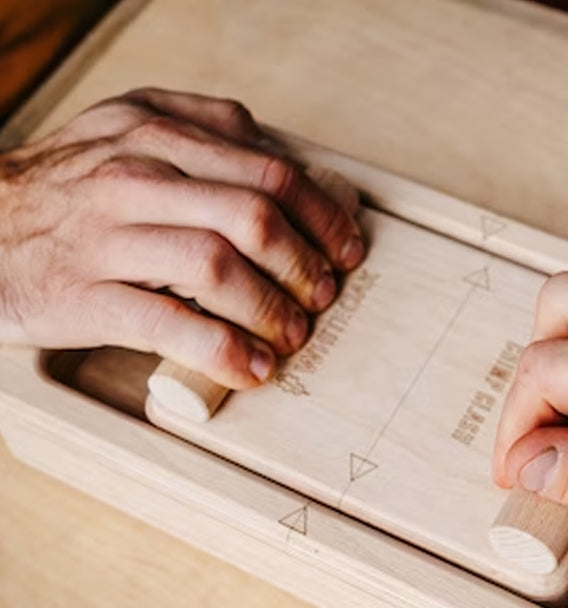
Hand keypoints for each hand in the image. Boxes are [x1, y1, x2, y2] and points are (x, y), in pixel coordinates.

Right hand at [0, 88, 364, 387]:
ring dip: (272, 309)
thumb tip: (276, 151)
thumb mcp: (125, 128)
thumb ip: (200, 127)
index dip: (322, 216)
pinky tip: (252, 367)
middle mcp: (134, 175)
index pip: (269, 170)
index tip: (345, 249)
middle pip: (254, 216)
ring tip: (293, 334)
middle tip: (322, 295)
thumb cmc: (69, 188)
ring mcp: (108, 237)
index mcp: (156, 132)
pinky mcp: (85, 296)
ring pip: (216, 266)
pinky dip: (223, 350)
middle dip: (305, 264)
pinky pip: (169, 325)